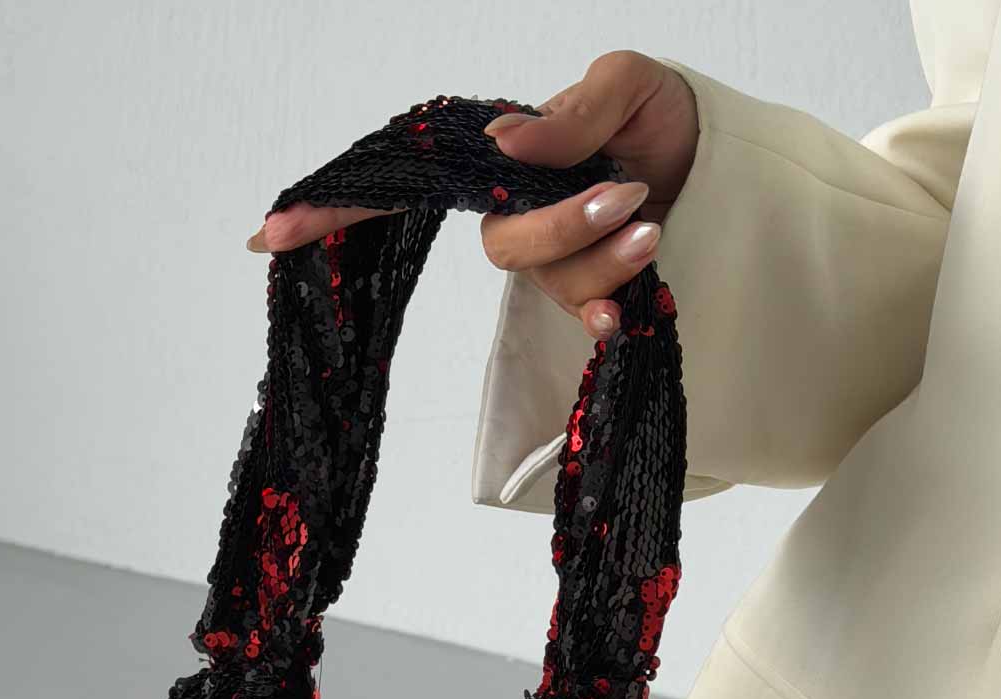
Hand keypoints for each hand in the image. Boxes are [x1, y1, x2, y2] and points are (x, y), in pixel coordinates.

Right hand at [245, 53, 698, 339]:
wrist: (732, 170)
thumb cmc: (667, 120)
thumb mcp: (630, 85)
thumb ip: (571, 111)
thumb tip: (504, 144)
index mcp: (501, 159)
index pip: (407, 185)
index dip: (336, 211)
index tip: (267, 236)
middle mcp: (513, 213)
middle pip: (501, 247)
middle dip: (562, 231)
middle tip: (629, 200)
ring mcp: (550, 259)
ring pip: (548, 280)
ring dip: (603, 259)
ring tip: (655, 224)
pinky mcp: (587, 294)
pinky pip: (579, 311)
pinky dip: (607, 303)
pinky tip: (630, 296)